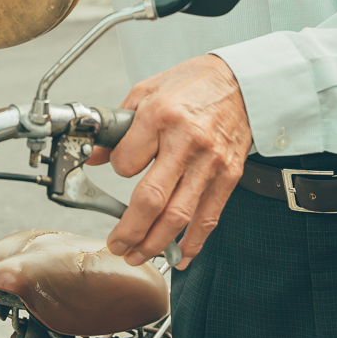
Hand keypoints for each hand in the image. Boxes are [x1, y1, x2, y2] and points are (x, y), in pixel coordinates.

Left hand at [85, 54, 250, 269]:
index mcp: (160, 116)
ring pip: (179, 215)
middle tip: (116, 244)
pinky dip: (193, 241)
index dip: (115, 171)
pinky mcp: (228, 175)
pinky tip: (180, 256)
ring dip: (155, 243)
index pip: (126, 161)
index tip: (117, 170)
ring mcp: (210, 162)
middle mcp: (185, 142)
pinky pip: (208, 216)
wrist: (241, 81)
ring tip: (138, 255)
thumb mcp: (147, 90)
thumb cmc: (194, 83)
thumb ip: (120, 125)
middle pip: (151, 199)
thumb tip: (95, 154)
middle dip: (129, 230)